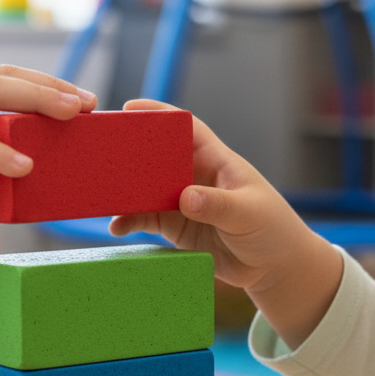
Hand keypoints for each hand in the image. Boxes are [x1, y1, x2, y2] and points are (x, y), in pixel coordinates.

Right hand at [110, 99, 342, 349]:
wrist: (273, 267)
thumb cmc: (272, 229)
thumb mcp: (248, 213)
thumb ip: (218, 205)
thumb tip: (186, 198)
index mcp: (215, 160)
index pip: (185, 127)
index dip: (159, 113)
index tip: (131, 109)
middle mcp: (194, 176)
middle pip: (155, 156)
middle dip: (129, 152)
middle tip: (101, 154)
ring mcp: (182, 202)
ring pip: (145, 188)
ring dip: (123, 190)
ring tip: (101, 194)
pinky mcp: (176, 227)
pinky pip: (145, 219)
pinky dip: (128, 221)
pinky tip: (115, 227)